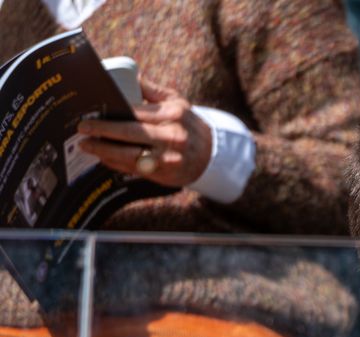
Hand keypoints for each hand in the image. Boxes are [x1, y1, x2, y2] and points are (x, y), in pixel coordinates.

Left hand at [76, 78, 212, 186]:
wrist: (212, 155)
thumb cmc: (188, 125)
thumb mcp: (177, 103)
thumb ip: (153, 90)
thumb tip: (130, 74)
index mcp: (172, 115)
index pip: (136, 113)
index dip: (112, 114)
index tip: (92, 112)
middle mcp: (172, 137)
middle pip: (130, 134)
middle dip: (102, 131)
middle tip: (82, 129)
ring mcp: (169, 158)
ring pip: (130, 155)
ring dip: (104, 151)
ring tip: (86, 146)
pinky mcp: (165, 174)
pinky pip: (135, 169)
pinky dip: (117, 164)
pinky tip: (104, 159)